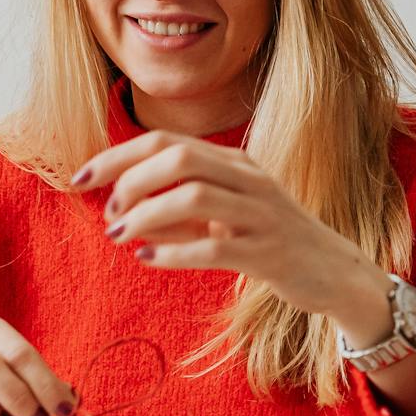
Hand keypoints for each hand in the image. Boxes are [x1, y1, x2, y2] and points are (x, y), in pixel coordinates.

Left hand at [71, 131, 388, 335]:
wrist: (334, 273)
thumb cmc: (270, 242)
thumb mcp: (226, 214)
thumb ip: (180, 207)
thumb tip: (122, 211)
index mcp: (235, 163)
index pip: (166, 142)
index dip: (117, 156)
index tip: (81, 179)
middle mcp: (249, 179)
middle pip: (177, 159)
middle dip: (129, 181)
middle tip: (109, 214)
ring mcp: (262, 215)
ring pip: (193, 197)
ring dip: (145, 215)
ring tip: (120, 235)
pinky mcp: (269, 253)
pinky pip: (214, 246)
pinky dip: (172, 252)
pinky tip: (148, 258)